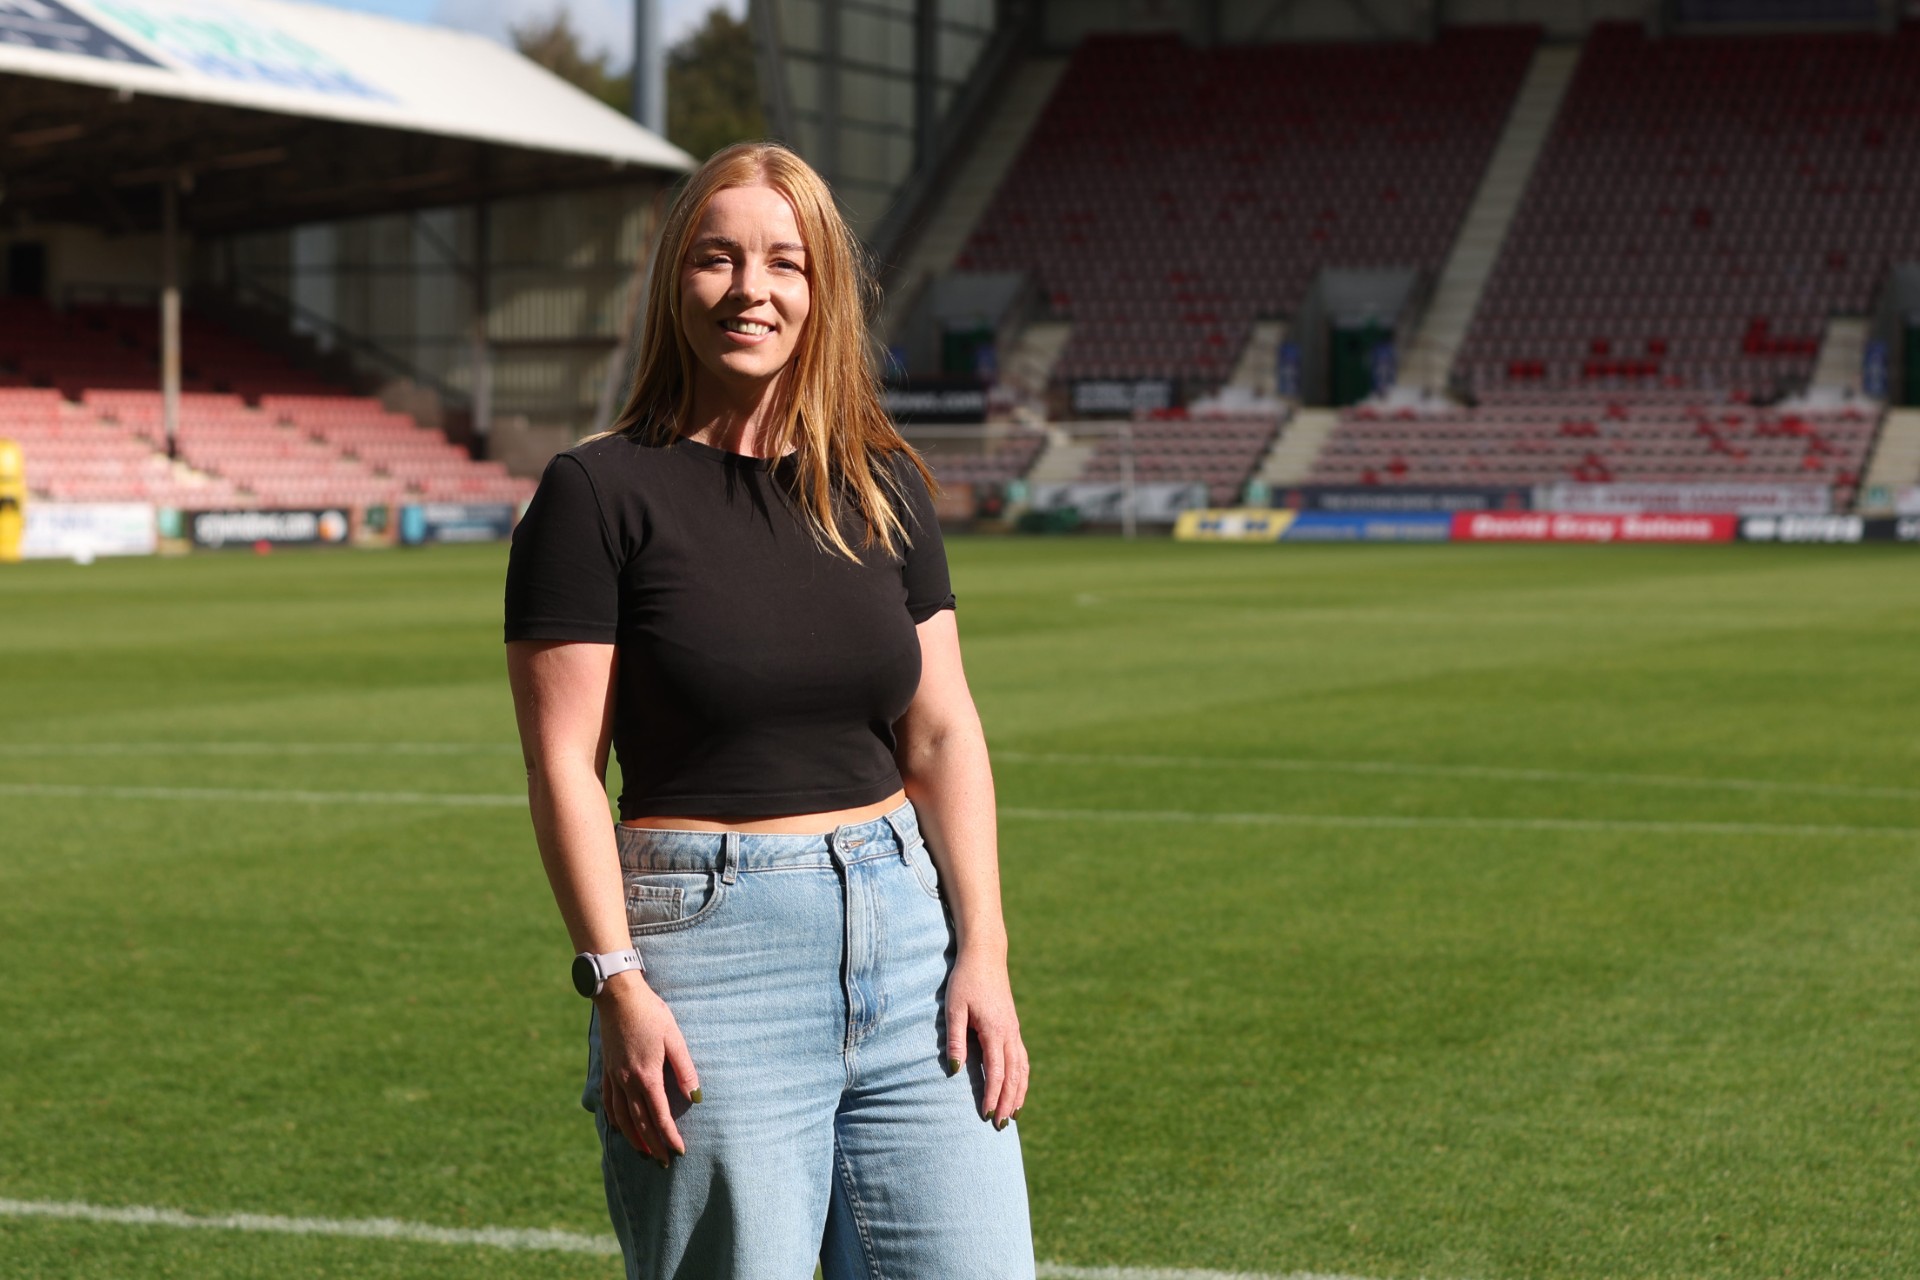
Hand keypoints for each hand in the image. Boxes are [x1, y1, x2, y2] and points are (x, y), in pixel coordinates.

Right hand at [597, 973, 700, 1165]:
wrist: (618, 996)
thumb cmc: (651, 1013)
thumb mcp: (674, 1038)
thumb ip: (685, 1069)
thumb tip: (696, 1097)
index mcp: (646, 1076)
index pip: (659, 1117)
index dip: (669, 1137)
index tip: (679, 1152)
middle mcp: (627, 1082)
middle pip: (640, 1123)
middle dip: (652, 1145)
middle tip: (663, 1163)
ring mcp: (614, 1077)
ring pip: (621, 1118)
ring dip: (633, 1138)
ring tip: (643, 1153)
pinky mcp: (607, 1069)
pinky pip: (609, 1102)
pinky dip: (614, 1120)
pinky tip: (619, 1127)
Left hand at [945, 948, 1027, 1126]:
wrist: (985, 955)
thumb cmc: (965, 980)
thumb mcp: (954, 1008)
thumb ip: (955, 1040)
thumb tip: (954, 1071)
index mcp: (995, 1030)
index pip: (997, 1072)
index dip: (993, 1097)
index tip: (987, 1116)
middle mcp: (1009, 1033)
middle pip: (1013, 1076)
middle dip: (1008, 1102)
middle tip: (1001, 1127)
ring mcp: (1014, 1030)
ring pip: (1022, 1069)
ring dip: (1018, 1093)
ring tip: (1013, 1115)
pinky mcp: (1013, 1027)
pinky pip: (1022, 1058)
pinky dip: (1022, 1077)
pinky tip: (1018, 1088)